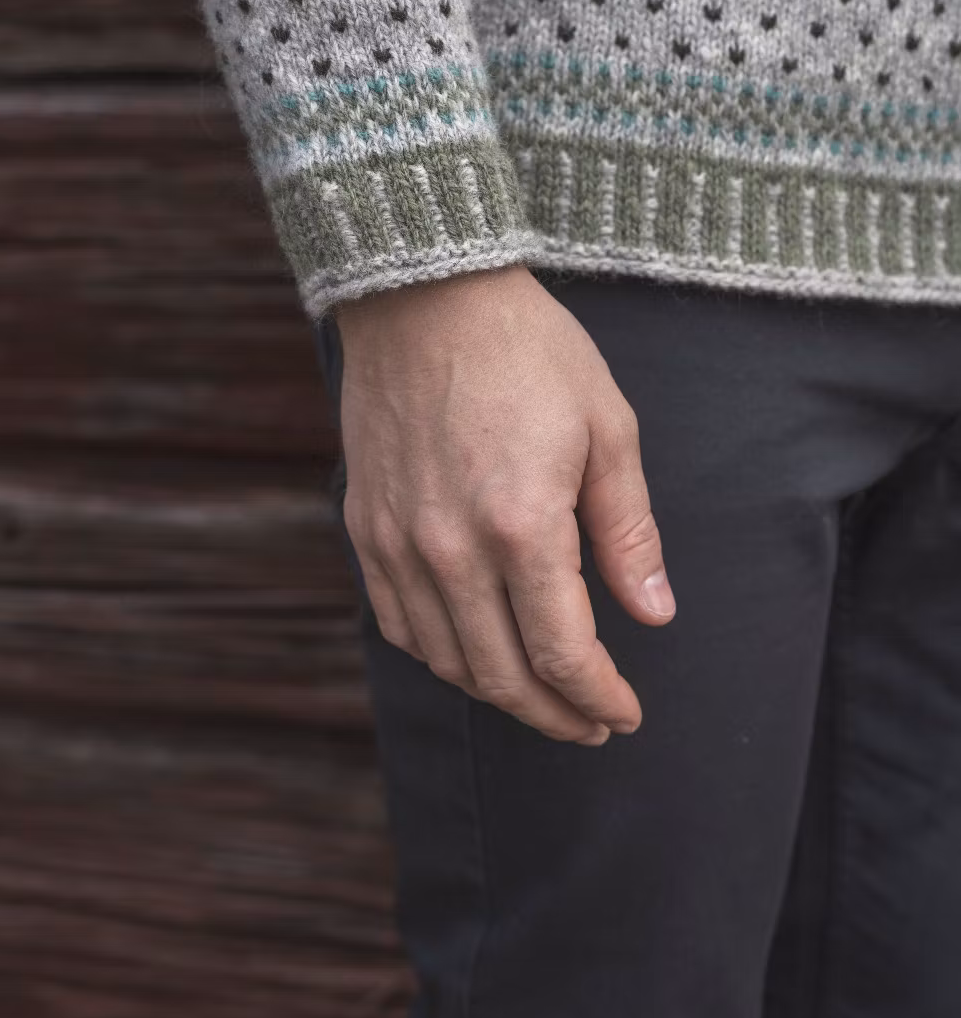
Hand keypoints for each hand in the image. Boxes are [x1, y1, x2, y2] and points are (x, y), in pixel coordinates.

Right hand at [333, 263, 674, 745]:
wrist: (426, 293)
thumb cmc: (527, 350)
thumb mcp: (606, 427)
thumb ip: (628, 530)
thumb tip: (654, 614)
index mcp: (522, 526)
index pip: (563, 653)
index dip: (599, 698)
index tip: (625, 713)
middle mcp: (450, 549)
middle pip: (502, 675)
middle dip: (555, 713)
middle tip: (591, 724)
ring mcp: (397, 542)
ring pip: (446, 660)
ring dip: (498, 693)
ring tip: (540, 695)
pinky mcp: (364, 526)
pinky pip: (397, 622)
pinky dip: (438, 655)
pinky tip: (471, 652)